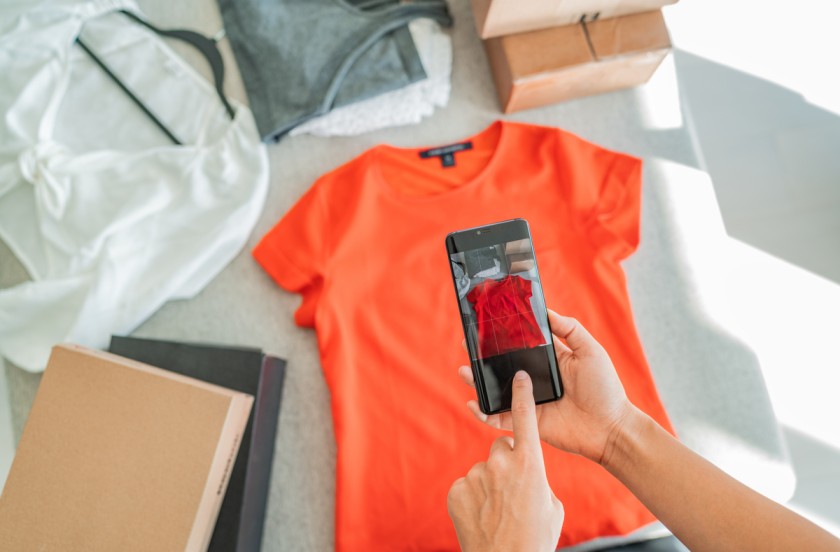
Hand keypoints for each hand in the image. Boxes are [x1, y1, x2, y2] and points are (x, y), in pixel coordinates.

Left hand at [447, 371, 563, 551]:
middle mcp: (501, 464)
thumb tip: (526, 474)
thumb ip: (538, 479)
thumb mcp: (552, 505)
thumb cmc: (535, 538)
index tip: (519, 376)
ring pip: (485, 469)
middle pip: (502, 447)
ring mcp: (476, 476)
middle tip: (513, 491)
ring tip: (498, 510)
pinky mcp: (457, 489)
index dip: (522, 394)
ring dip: (490, 483)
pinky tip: (482, 515)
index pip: (525, 418)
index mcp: (530, 464)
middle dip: (507, 462)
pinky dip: (474, 497)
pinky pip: (468, 484)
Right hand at [458, 310, 633, 463]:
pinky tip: (472, 403)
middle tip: (466, 346)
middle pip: (502, 366)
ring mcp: (529, 401)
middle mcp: (535, 379)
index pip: (520, 344)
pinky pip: (500, 418)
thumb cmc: (605, 388)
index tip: (484, 325)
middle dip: (482, 358)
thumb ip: (569, 329)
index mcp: (548, 360)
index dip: (503, 336)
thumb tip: (546, 311)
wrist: (610, 428)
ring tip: (463, 371)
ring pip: (496, 390)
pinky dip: (484, 413)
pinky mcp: (527, 421)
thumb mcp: (590, 350)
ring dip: (477, 382)